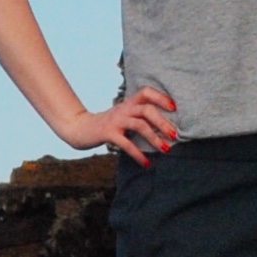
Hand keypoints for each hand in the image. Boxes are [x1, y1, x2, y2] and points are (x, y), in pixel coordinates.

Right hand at [62, 87, 180, 165]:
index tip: (174, 108)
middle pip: (147, 110)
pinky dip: (138, 155)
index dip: (161, 97)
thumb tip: (165, 127)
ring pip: (140, 125)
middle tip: (175, 135)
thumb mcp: (124, 115)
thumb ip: (139, 116)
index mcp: (129, 103)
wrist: (80, 128)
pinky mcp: (108, 133)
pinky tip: (147, 164)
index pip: (146, 92)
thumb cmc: (108, 124)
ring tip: (166, 150)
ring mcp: (115, 120)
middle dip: (163, 123)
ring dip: (155, 138)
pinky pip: (126, 144)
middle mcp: (123, 109)